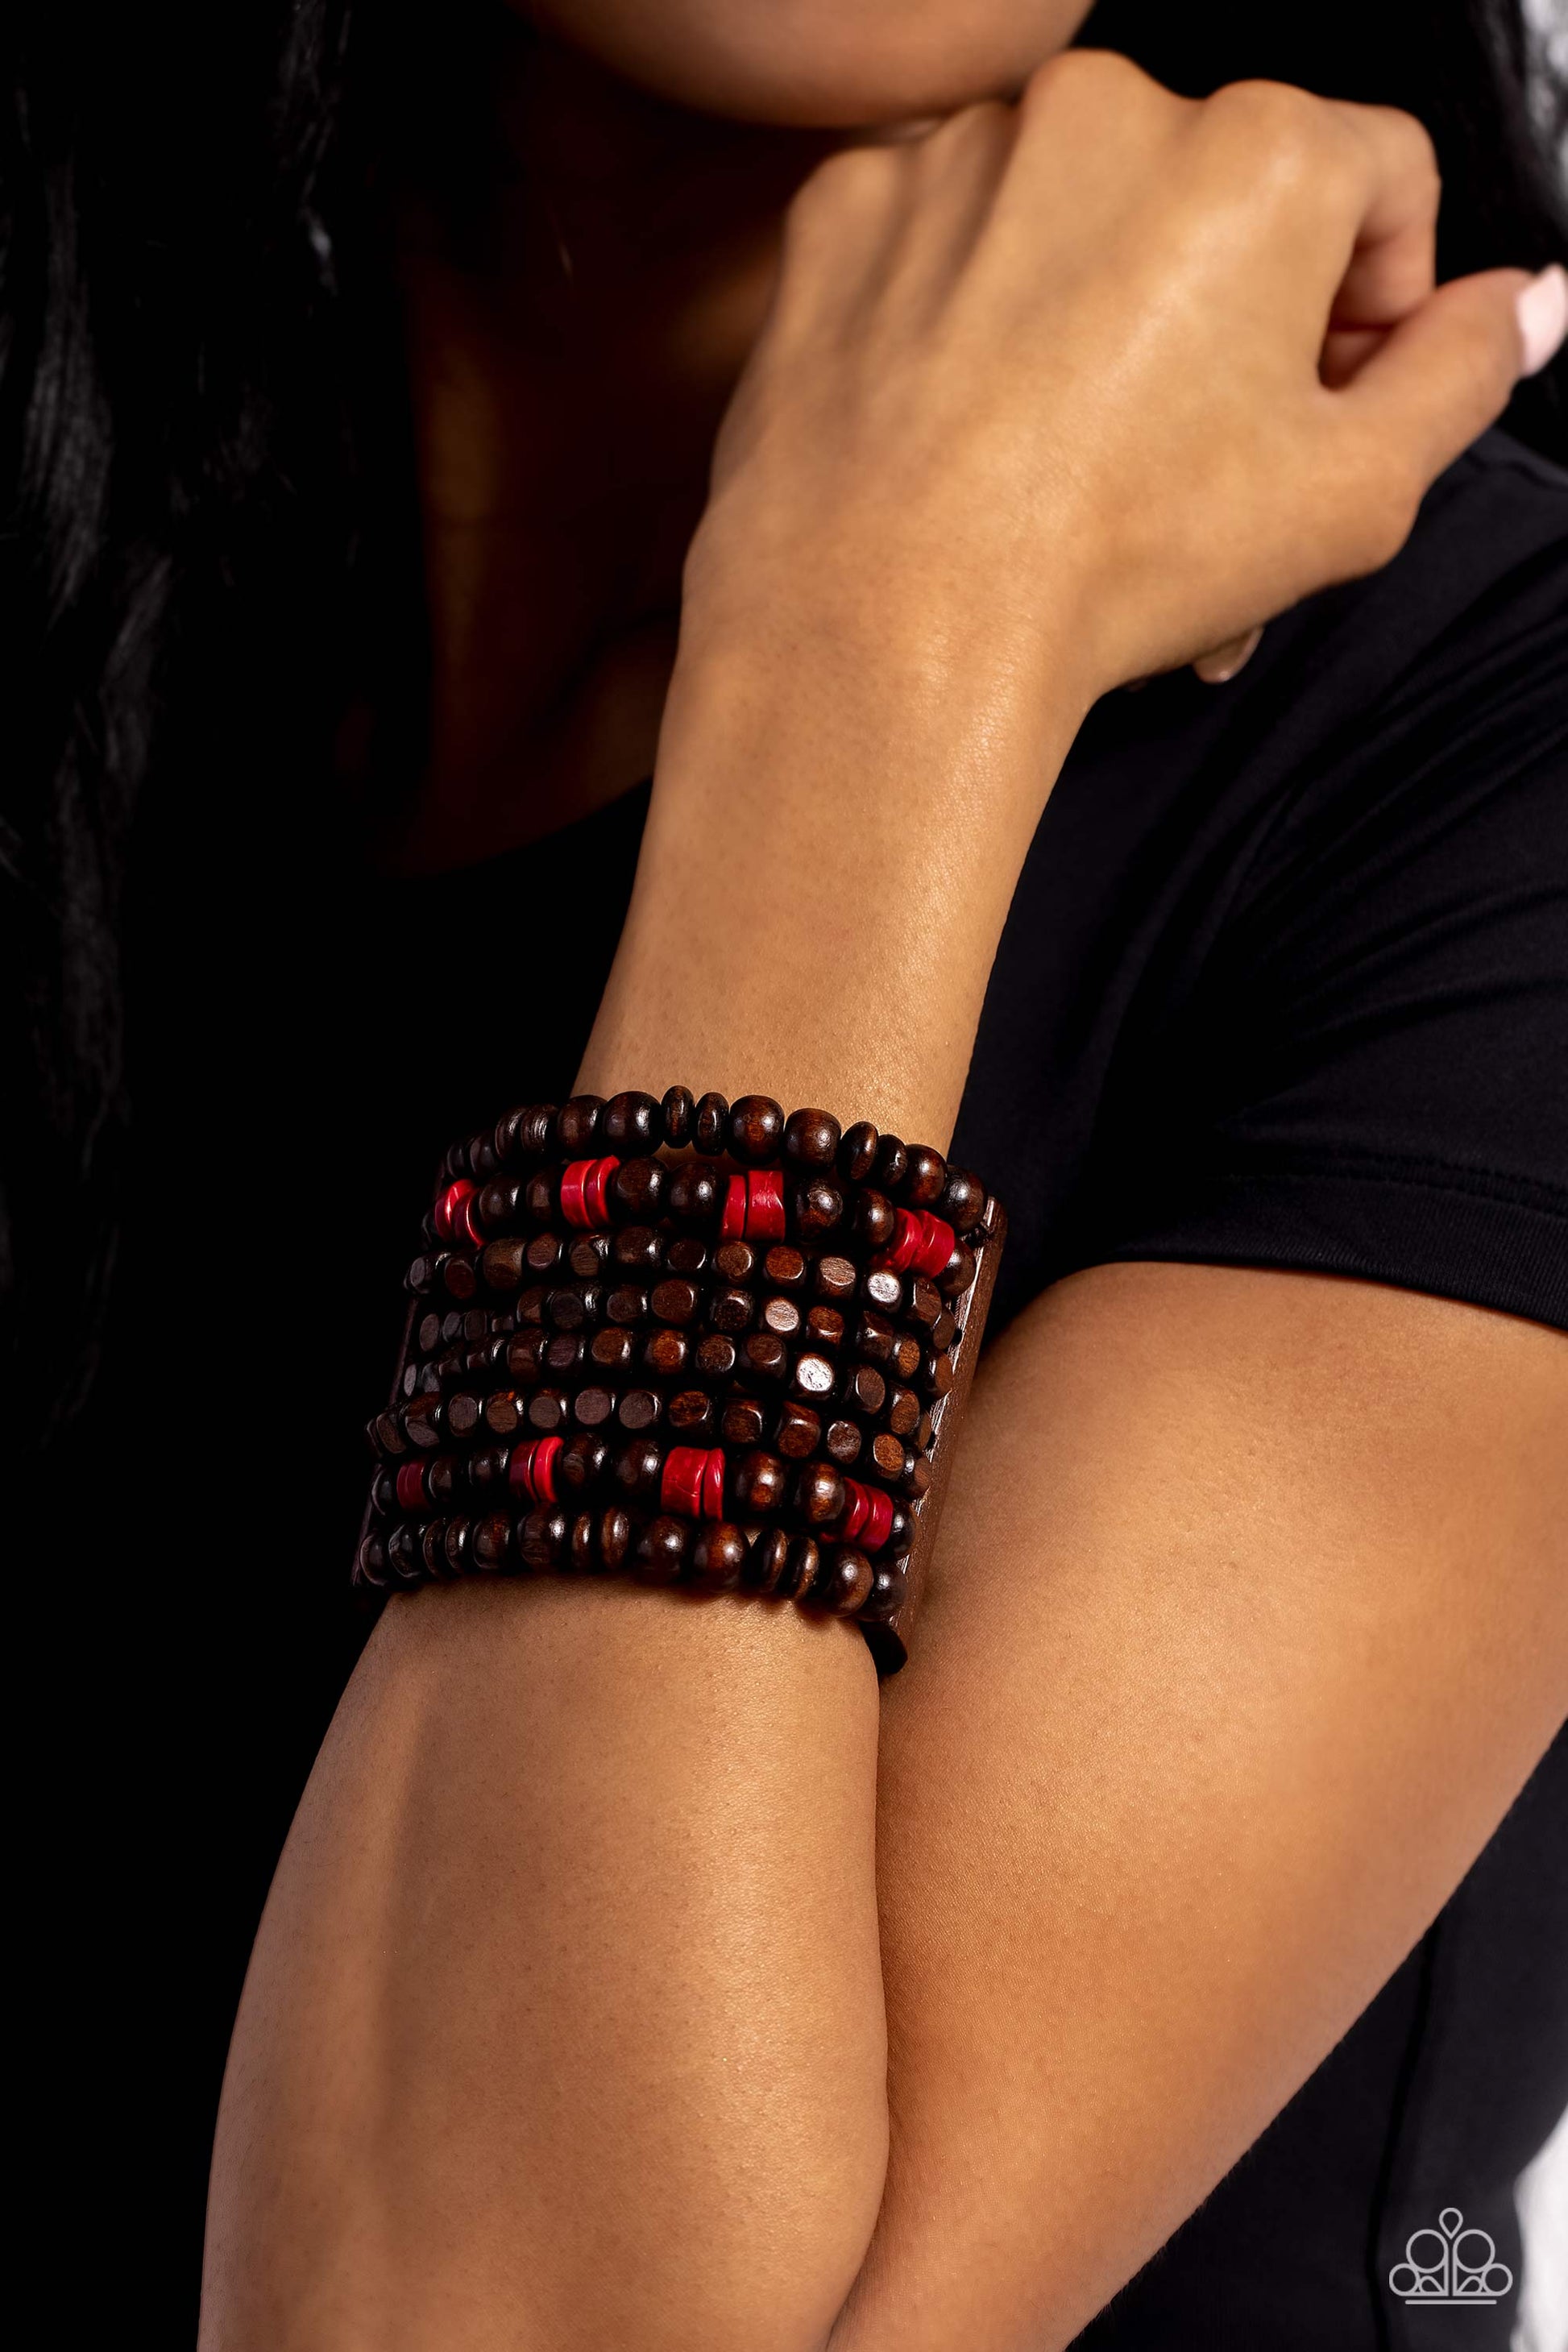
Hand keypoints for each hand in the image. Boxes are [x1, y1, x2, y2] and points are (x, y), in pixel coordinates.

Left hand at [686, 51, 1549, 706]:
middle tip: (1203, 462)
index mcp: (1259, 152)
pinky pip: (941, 239)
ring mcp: (958, 151)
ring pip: (1073, 217)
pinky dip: (965, 316)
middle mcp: (1103, 108)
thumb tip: (1524, 304)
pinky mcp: (845, 209)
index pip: (1379, 177)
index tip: (1331, 393)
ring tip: (1077, 471)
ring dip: (1098, 317)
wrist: (887, 633)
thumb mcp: (1355, 494)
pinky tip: (968, 432)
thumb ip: (1462, 374)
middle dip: (1231, 320)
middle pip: (1216, 197)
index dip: (1377, 297)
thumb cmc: (1120, 564)